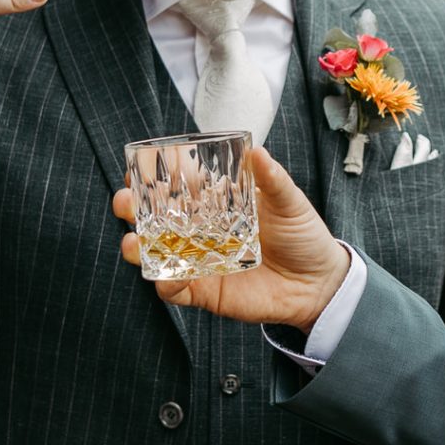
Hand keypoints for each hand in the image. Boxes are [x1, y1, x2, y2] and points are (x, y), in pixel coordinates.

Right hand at [113, 147, 349, 332]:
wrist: (320, 284)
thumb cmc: (303, 237)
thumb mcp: (290, 203)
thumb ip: (273, 181)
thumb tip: (257, 151)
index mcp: (216, 205)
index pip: (176, 189)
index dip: (152, 179)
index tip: (135, 170)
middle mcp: (201, 232)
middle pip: (155, 220)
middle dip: (131, 212)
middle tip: (124, 203)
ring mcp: (200, 263)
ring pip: (157, 256)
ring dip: (138, 249)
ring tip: (132, 244)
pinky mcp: (206, 292)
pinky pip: (176, 291)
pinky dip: (166, 284)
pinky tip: (165, 277)